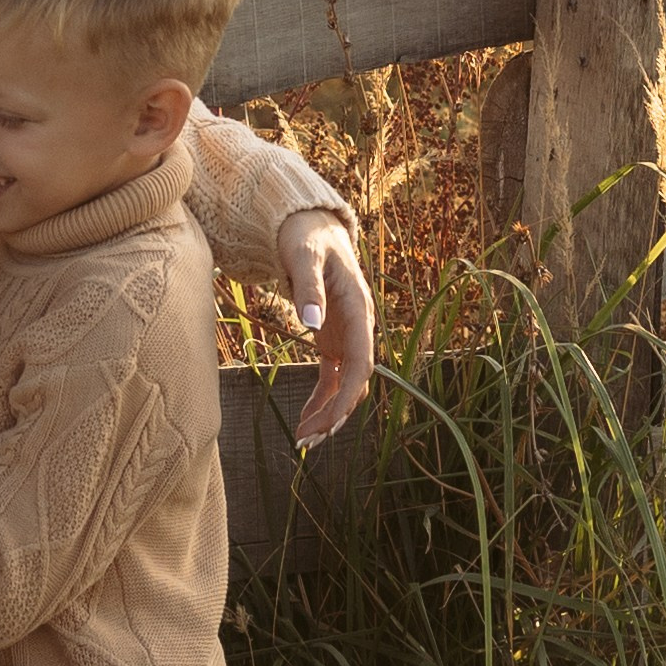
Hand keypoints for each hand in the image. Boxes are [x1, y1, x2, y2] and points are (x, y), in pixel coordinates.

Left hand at [276, 208, 374, 445]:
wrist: (308, 226)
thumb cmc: (306, 237)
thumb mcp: (303, 256)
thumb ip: (307, 287)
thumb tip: (311, 322)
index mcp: (359, 310)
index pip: (362, 363)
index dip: (349, 395)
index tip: (331, 421)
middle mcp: (358, 328)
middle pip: (356, 382)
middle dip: (336, 414)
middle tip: (309, 440)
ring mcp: (345, 337)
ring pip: (345, 386)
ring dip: (328, 414)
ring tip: (304, 440)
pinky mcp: (331, 341)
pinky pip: (330, 379)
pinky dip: (319, 401)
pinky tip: (303, 421)